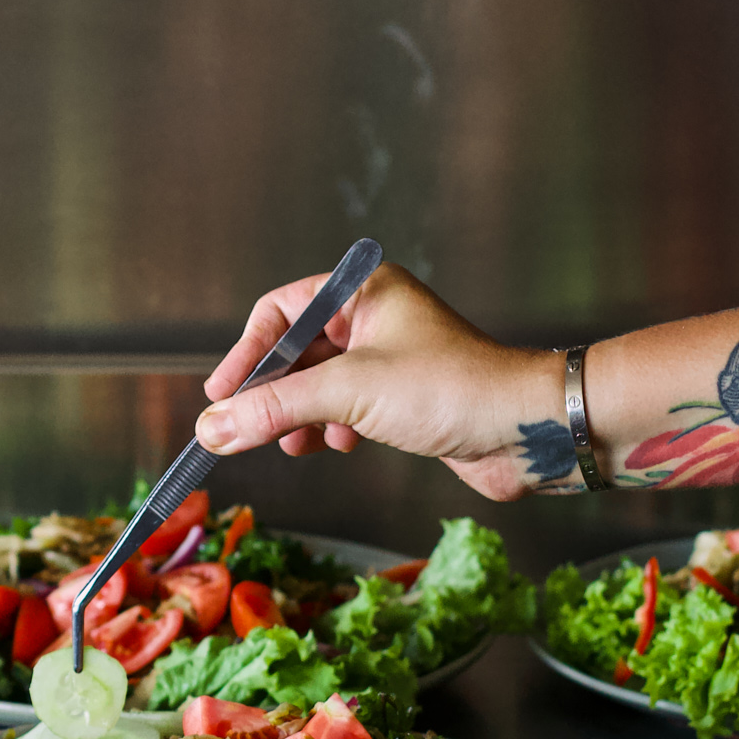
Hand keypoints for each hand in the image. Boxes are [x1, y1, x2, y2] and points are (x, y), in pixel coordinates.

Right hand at [196, 263, 561, 499]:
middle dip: (271, 394)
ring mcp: (389, 358)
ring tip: (293, 444)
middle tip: (242, 429)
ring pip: (318, 385)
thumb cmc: (453, 389)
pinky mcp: (402, 398)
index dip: (246, 353)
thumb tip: (213, 427)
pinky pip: (344, 409)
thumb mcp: (348, 393)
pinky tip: (338, 445)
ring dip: (298, 417)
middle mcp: (375, 318)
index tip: (219, 394)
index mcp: (363, 292)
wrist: (525, 430)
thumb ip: (274, 409)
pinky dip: (330, 428)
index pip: (280, 312)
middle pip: (295, 352)